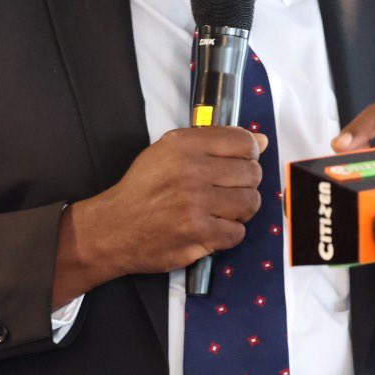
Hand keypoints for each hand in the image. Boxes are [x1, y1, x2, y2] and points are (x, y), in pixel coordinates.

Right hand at [53, 127, 266, 306]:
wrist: (113, 228)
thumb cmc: (143, 189)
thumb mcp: (167, 152)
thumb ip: (213, 142)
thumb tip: (261, 141)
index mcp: (182, 145)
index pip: (242, 141)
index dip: (249, 153)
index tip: (242, 161)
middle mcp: (190, 171)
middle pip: (251, 173)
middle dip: (246, 183)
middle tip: (228, 190)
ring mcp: (195, 204)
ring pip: (250, 203)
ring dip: (241, 209)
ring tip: (222, 210)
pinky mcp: (198, 234)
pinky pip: (238, 232)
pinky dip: (229, 233)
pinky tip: (212, 228)